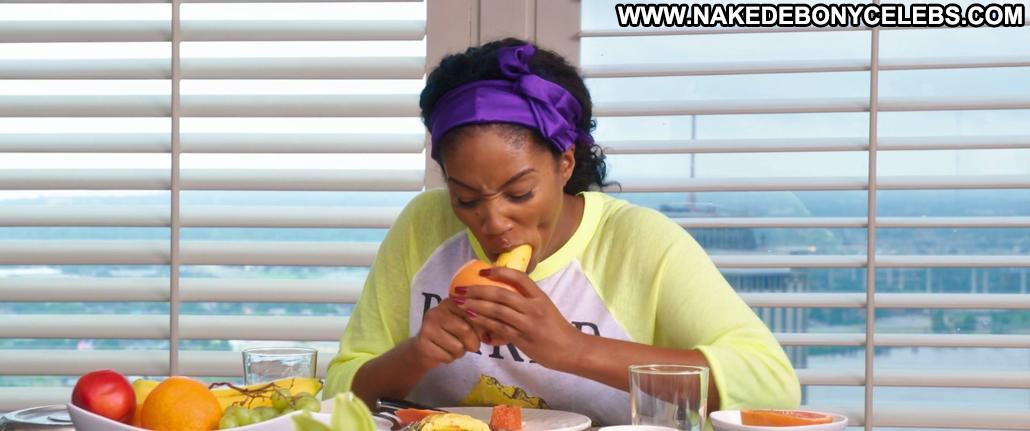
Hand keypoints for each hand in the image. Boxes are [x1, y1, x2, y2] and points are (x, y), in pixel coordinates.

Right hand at [406, 298, 483, 369]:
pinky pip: (447, 357)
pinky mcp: (422, 344)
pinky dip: (449, 359)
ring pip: (457, 346)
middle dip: (472, 343)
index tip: (480, 334)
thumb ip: (478, 322)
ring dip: (460, 352)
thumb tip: (494, 327)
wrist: (423, 349)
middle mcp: (436, 311)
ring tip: (453, 348)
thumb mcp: (465, 324)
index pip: (472, 312)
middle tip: (469, 345)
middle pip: (465, 330)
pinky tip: (443, 353)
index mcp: (450, 302)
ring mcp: (427, 327)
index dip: (480, 327)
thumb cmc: (449, 335)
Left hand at [454, 266, 586, 369]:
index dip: (500, 272)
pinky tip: (471, 320)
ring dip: (475, 306)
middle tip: (460, 289)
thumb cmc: (557, 330)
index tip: (483, 270)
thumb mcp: (545, 310)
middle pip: (502, 294)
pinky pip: (499, 329)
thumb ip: (526, 304)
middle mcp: (534, 307)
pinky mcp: (522, 339)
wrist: (572, 350)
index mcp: (540, 297)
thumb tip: (504, 299)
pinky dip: (483, 323)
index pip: (519, 277)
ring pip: (497, 311)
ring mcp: (528, 324)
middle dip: (478, 290)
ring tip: (459, 303)